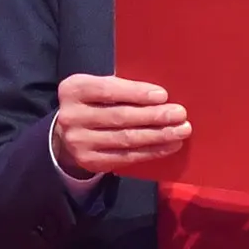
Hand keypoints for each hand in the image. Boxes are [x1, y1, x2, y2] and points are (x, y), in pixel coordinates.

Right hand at [51, 74, 191, 177]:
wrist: (67, 134)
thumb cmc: (93, 103)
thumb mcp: (97, 87)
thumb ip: (120, 87)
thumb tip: (160, 96)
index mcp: (74, 89)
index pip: (108, 90)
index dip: (136, 93)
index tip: (163, 95)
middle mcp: (72, 116)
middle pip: (120, 116)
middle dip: (154, 116)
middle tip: (180, 114)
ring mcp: (79, 142)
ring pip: (126, 139)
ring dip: (158, 135)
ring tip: (181, 130)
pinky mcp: (90, 161)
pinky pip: (126, 157)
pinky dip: (151, 151)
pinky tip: (169, 145)